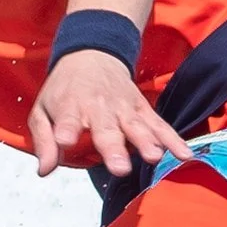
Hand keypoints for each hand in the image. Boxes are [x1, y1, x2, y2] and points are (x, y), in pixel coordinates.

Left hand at [28, 49, 192, 178]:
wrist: (91, 55)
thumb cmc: (64, 89)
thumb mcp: (42, 110)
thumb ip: (44, 141)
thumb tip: (44, 170)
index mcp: (71, 106)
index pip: (68, 120)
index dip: (66, 130)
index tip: (65, 141)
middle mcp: (99, 107)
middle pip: (107, 129)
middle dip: (114, 148)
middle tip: (119, 168)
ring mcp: (124, 108)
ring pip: (136, 126)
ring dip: (146, 142)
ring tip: (154, 157)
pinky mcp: (142, 109)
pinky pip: (159, 125)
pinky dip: (172, 139)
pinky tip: (184, 154)